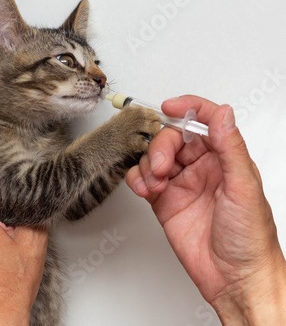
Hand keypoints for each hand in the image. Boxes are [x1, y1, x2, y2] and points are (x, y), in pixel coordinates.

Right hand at [126, 96, 285, 323]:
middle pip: (172, 139)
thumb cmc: (249, 237)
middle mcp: (202, 168)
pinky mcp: (163, 201)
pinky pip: (143, 179)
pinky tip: (144, 189)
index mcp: (226, 159)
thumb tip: (223, 113)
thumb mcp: (244, 187)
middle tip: (162, 167)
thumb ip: (230, 148)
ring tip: (155, 184)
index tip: (169, 107)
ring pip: (154, 157)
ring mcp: (181, 184)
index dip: (188, 109)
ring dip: (147, 165)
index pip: (205, 122)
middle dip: (161, 147)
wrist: (234, 278)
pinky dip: (137, 179)